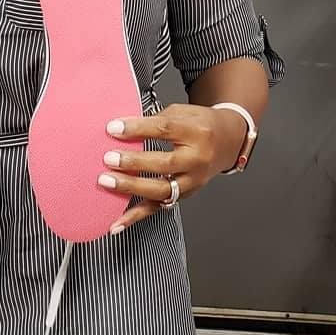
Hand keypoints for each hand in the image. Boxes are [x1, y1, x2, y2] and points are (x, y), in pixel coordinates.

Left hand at [99, 103, 247, 233]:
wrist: (228, 141)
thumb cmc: (202, 125)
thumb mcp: (183, 112)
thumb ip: (155, 120)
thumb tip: (123, 128)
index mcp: (197, 132)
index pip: (164, 129)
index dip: (137, 128)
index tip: (114, 128)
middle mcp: (197, 160)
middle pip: (164, 163)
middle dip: (134, 162)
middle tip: (109, 158)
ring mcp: (192, 181)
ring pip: (161, 190)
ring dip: (131, 188)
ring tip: (108, 182)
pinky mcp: (184, 195)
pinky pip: (158, 208)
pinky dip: (136, 217)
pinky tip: (117, 222)